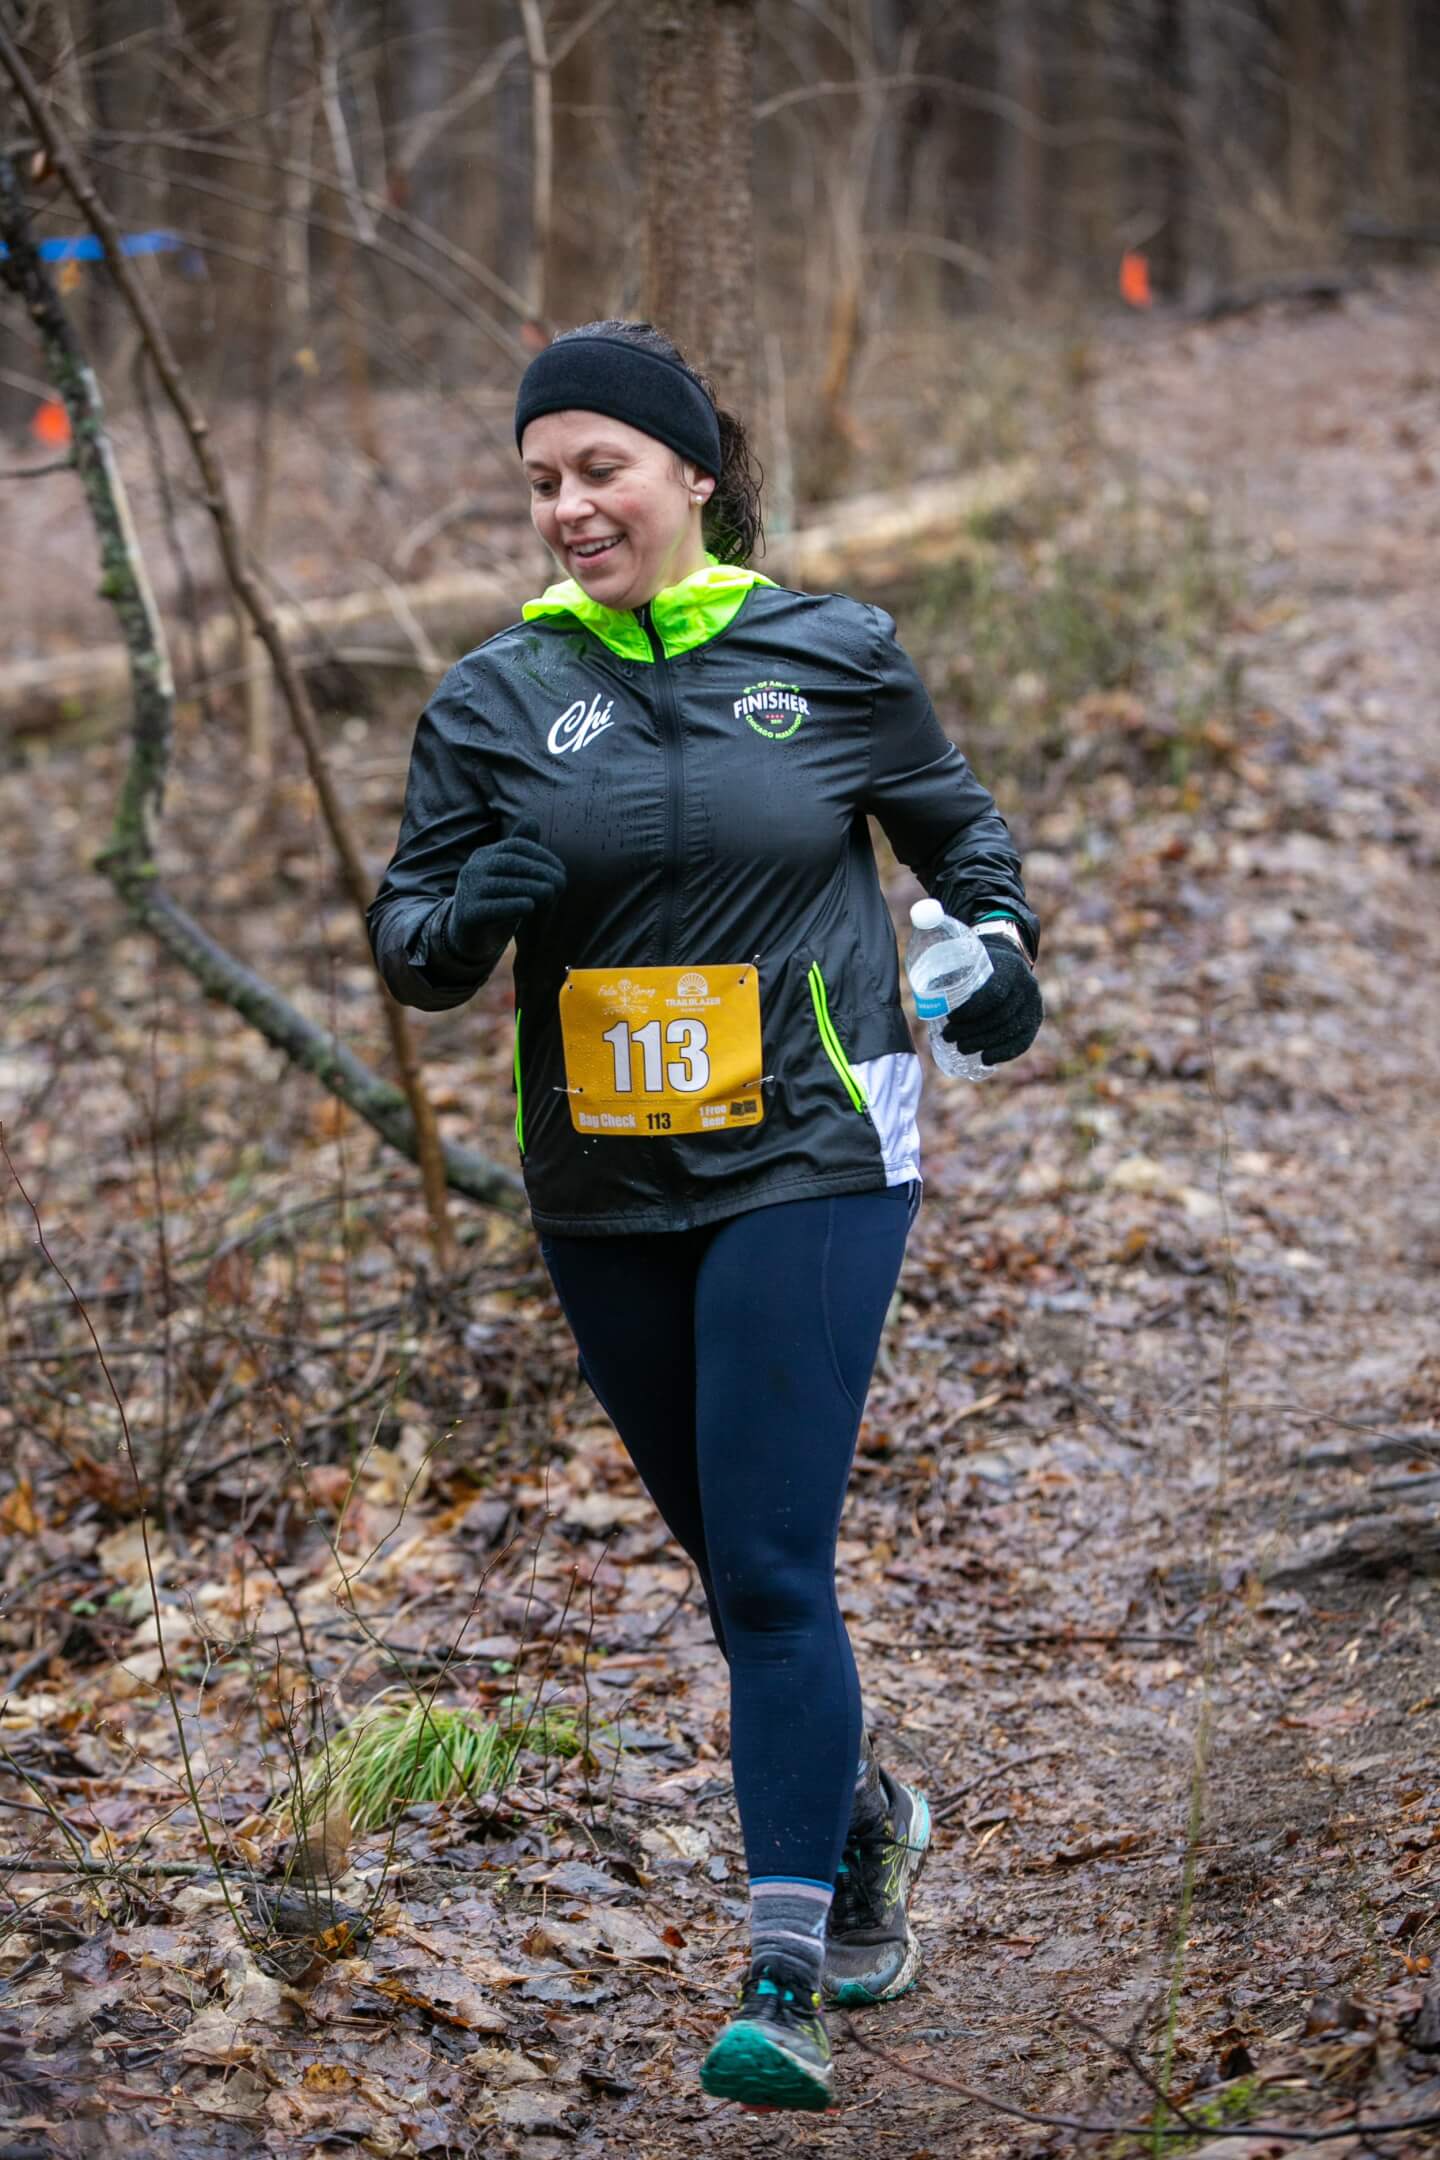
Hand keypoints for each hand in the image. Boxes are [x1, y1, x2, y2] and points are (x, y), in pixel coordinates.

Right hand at [448, 818, 566, 961]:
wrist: (470, 936)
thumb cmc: (496, 901)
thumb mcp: (509, 875)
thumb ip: (520, 853)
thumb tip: (532, 819)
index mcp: (484, 855)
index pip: (516, 846)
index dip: (542, 855)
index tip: (562, 870)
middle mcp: (473, 869)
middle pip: (509, 862)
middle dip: (539, 870)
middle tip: (562, 883)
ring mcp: (468, 891)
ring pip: (502, 884)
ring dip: (532, 887)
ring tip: (551, 894)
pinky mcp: (468, 915)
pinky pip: (493, 907)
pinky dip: (514, 905)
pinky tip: (531, 906)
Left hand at [941, 935, 1041, 1065]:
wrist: (1007, 958)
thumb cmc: (976, 953)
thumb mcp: (961, 939)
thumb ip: (940, 927)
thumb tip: (917, 916)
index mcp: (1009, 966)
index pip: (992, 994)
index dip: (971, 1010)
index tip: (949, 1018)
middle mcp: (1027, 984)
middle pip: (1001, 1015)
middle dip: (974, 1031)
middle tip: (949, 1037)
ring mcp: (1034, 1002)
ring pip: (1011, 1029)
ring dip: (985, 1042)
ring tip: (961, 1047)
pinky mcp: (1034, 1017)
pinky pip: (1024, 1039)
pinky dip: (1006, 1052)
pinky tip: (987, 1059)